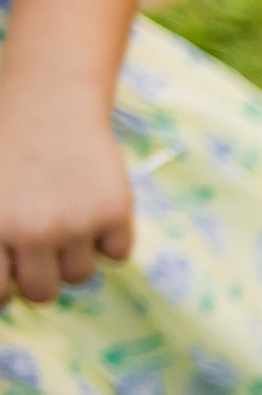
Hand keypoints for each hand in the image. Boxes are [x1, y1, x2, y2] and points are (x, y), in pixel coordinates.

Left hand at [0, 105, 131, 303]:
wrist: (48, 100)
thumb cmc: (3, 145)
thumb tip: (6, 284)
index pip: (0, 295)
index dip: (6, 286)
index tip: (11, 269)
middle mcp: (32, 231)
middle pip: (43, 294)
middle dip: (40, 276)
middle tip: (39, 247)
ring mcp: (76, 224)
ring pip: (80, 276)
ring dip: (74, 256)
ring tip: (65, 218)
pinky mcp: (115, 212)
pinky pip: (117, 254)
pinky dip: (108, 239)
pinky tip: (92, 207)